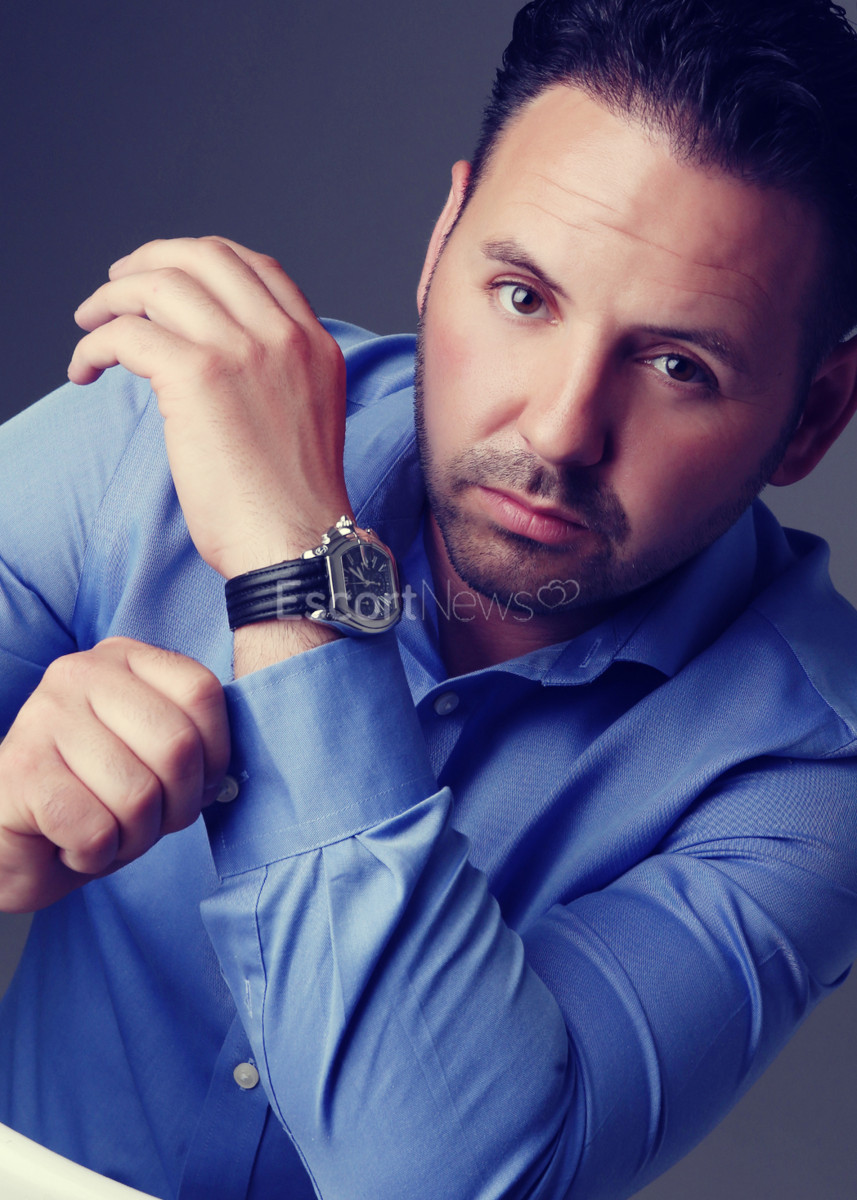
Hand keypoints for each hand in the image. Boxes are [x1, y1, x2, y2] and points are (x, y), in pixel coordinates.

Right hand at [0, 638, 229, 912]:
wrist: (8, 841)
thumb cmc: (91, 798)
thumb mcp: (151, 757)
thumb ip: (191, 745)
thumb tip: (227, 778)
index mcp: (122, 658)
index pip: (201, 693)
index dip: (215, 755)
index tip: (195, 786)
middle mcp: (80, 673)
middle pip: (178, 746)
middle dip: (176, 806)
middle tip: (145, 821)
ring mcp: (43, 716)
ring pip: (139, 795)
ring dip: (133, 837)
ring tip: (105, 830)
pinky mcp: (21, 770)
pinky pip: (96, 829)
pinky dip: (95, 855)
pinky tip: (71, 842)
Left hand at [69, 237, 350, 578]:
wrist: (297, 545)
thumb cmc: (291, 503)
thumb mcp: (305, 414)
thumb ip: (274, 372)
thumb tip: (207, 352)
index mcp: (313, 344)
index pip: (256, 266)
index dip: (200, 262)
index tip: (165, 280)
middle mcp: (283, 336)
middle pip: (205, 255)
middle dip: (149, 261)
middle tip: (116, 288)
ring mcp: (242, 350)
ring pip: (159, 283)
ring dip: (111, 298)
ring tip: (90, 325)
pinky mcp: (198, 377)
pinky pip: (126, 333)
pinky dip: (93, 346)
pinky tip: (85, 371)